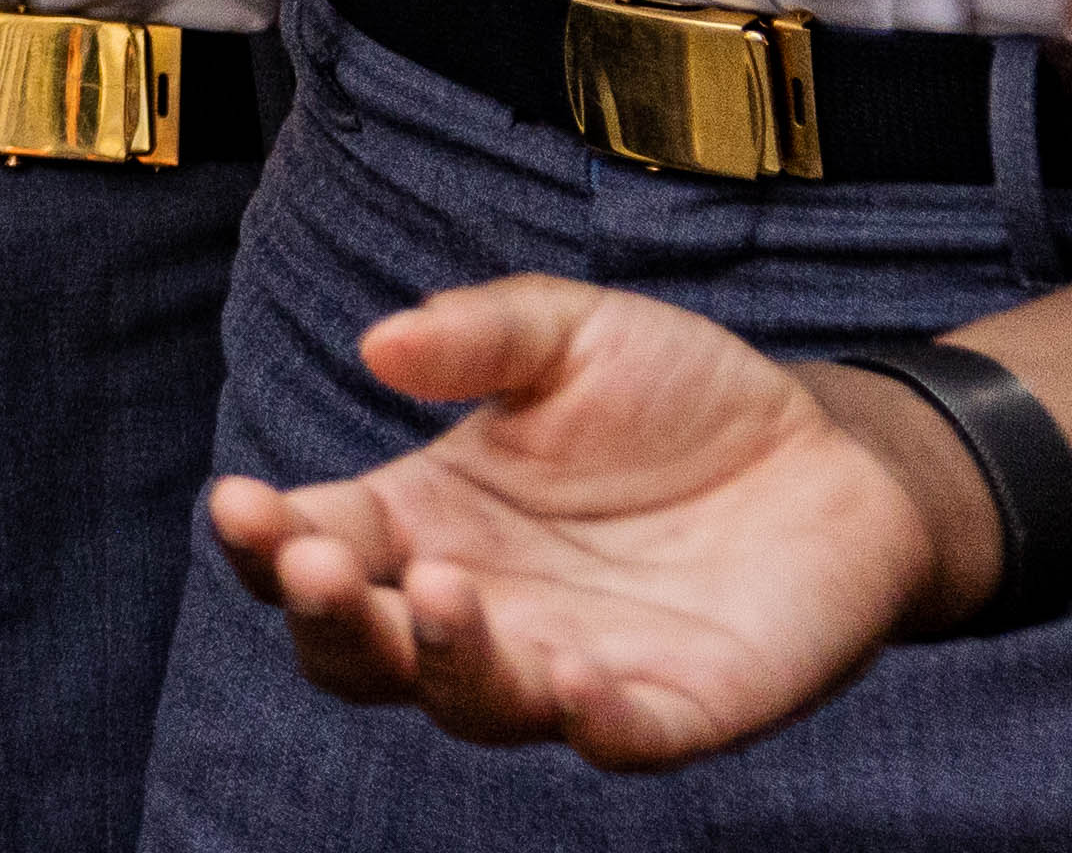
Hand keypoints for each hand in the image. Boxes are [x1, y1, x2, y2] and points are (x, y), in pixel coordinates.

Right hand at [200, 279, 962, 763]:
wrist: (831, 454)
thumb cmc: (678, 393)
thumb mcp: (570, 331)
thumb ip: (479, 333)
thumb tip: (380, 344)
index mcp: (431, 517)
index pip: (320, 543)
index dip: (266, 538)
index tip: (240, 502)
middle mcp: (482, 605)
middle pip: (364, 653)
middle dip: (329, 621)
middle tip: (319, 569)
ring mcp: (571, 666)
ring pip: (472, 705)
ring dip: (445, 663)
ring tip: (454, 595)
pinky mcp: (676, 708)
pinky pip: (619, 740)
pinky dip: (590, 724)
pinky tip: (574, 682)